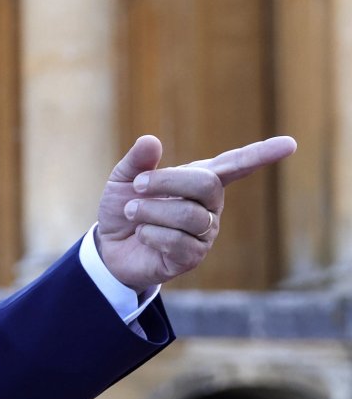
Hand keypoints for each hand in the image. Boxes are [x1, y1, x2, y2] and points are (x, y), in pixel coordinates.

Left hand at [96, 134, 296, 292]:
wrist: (108, 247)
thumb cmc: (124, 208)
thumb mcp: (125, 180)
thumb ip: (137, 161)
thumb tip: (150, 140)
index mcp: (200, 180)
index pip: (236, 164)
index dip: (261, 154)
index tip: (290, 144)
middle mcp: (210, 206)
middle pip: (207, 185)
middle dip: (166, 181)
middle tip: (136, 186)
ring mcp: (204, 232)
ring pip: (189, 215)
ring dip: (151, 210)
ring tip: (132, 211)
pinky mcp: (192, 257)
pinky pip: (178, 242)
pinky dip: (151, 233)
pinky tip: (142, 234)